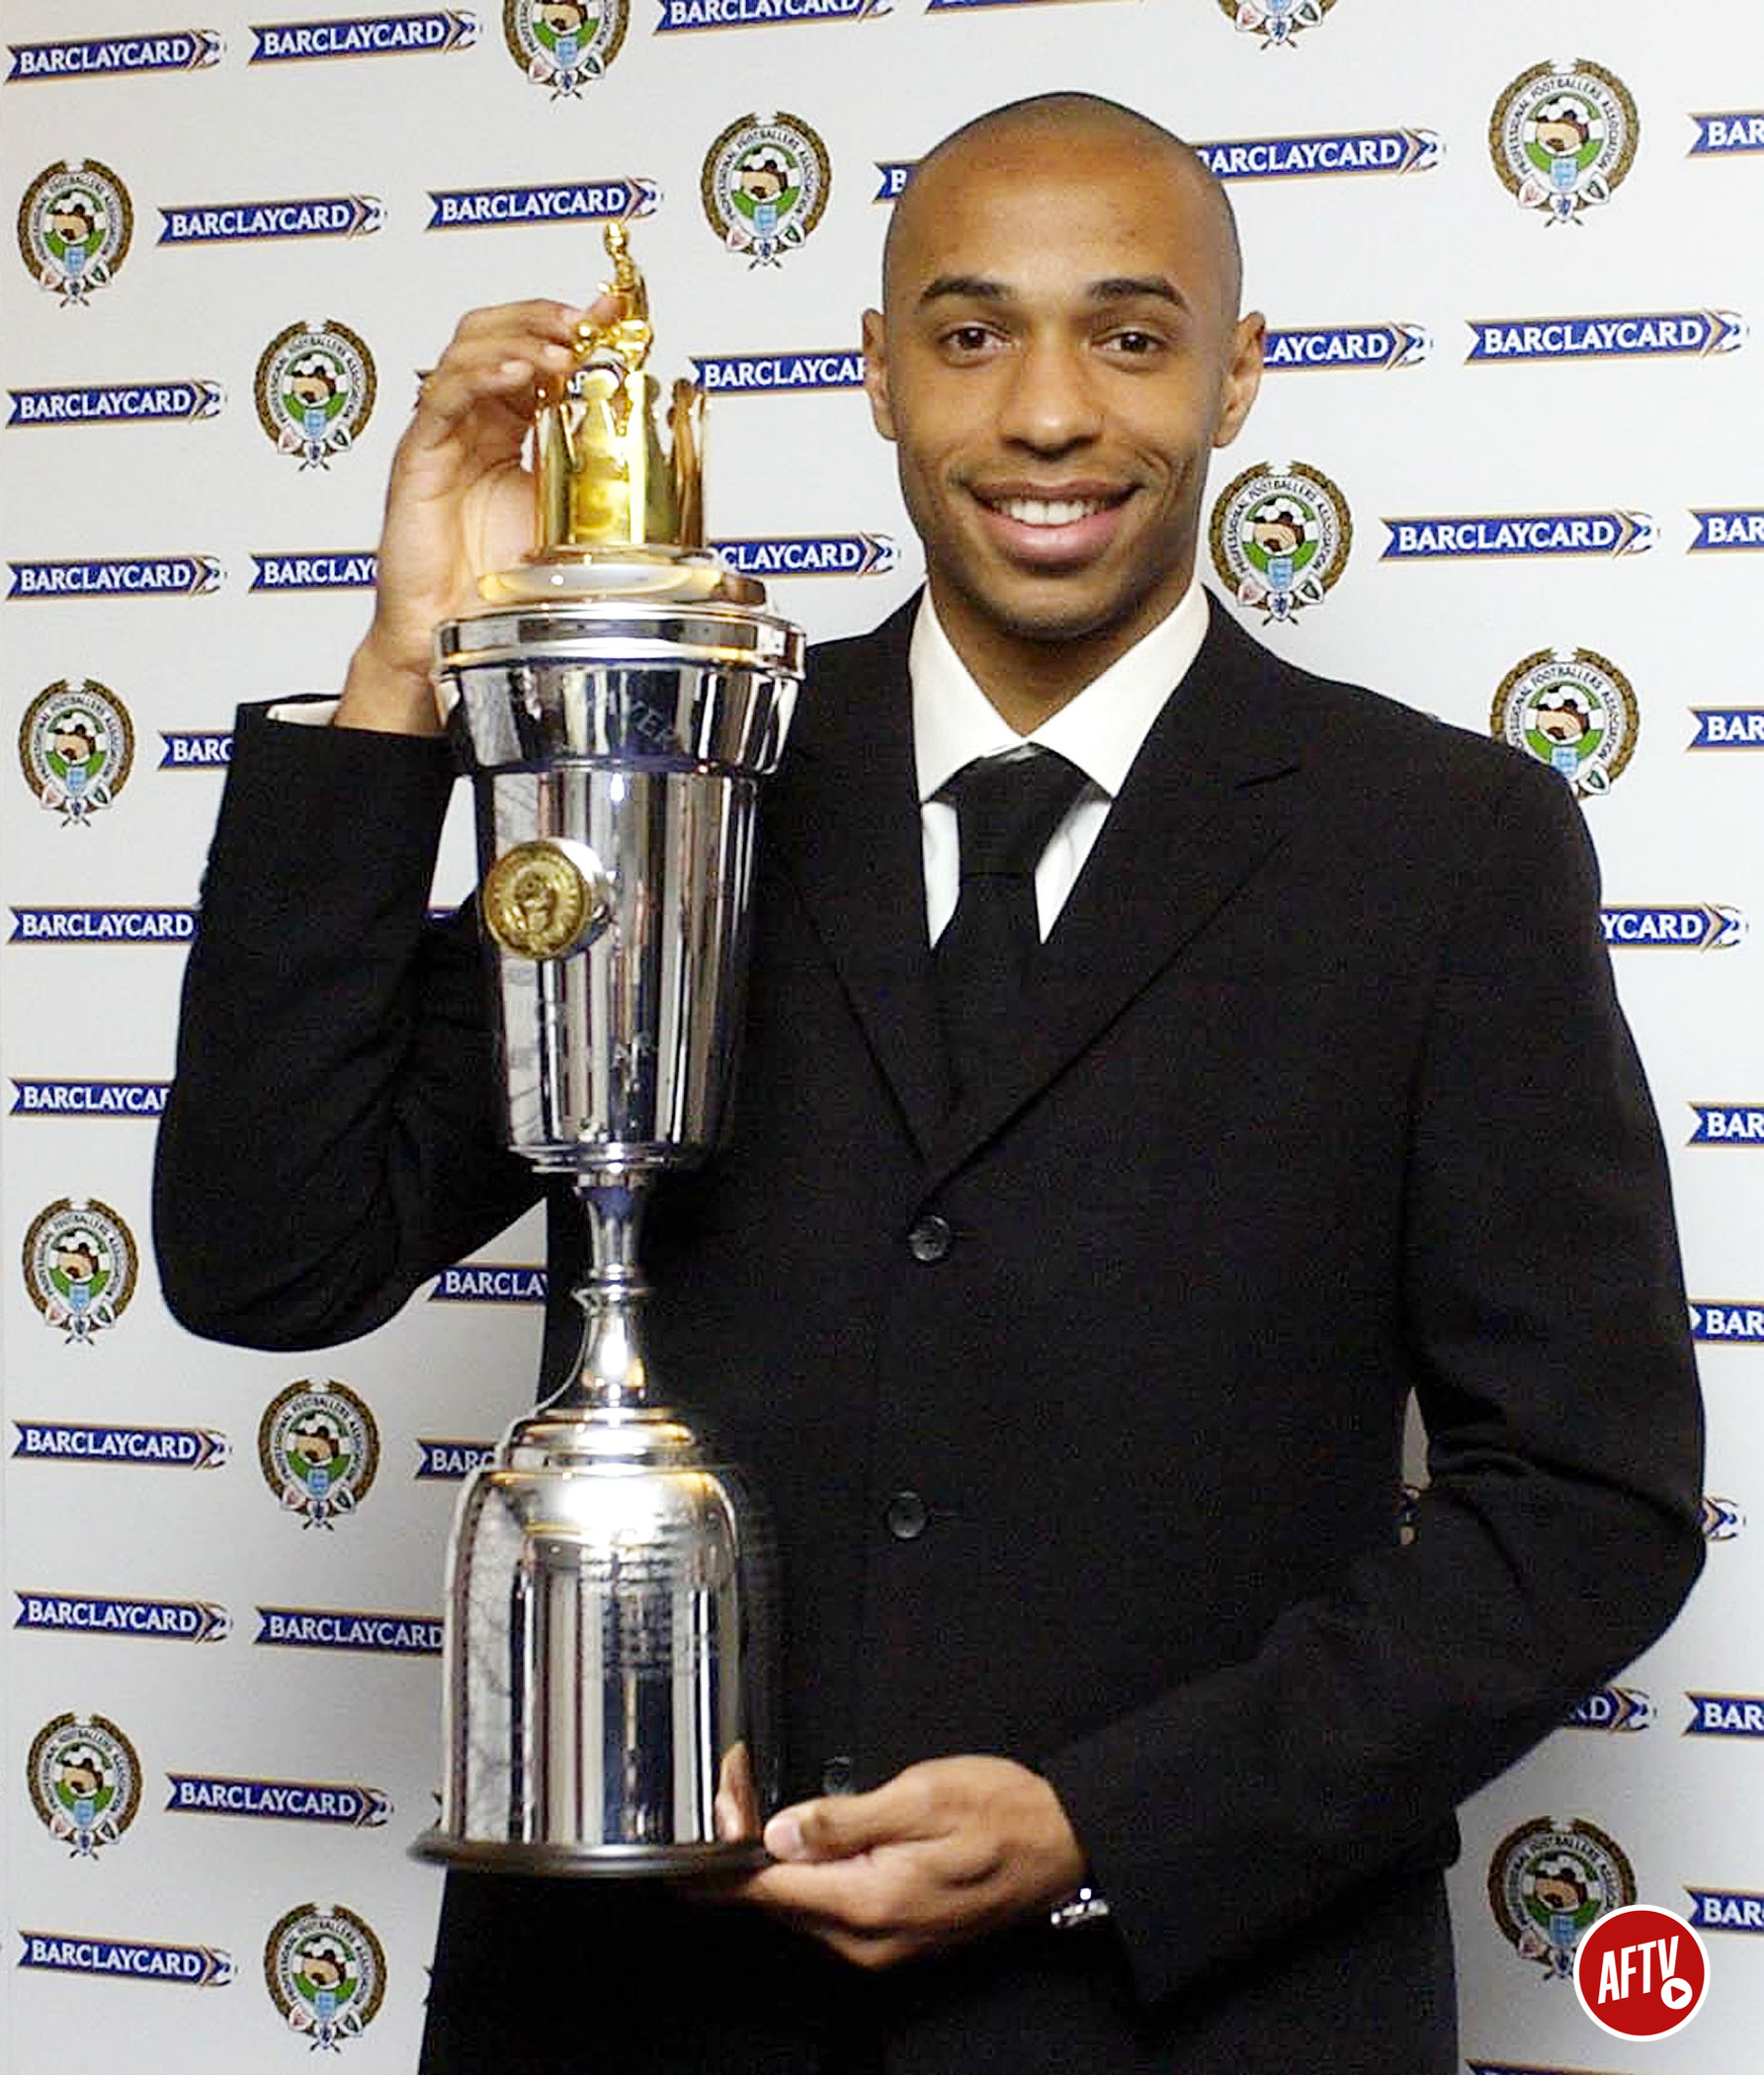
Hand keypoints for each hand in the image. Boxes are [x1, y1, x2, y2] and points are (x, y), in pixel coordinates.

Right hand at [336, 295, 618, 733]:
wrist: (448, 631)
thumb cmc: (495, 581)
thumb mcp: (564, 511)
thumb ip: (589, 464)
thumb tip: (644, 431)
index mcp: (505, 428)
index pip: (532, 348)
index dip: (569, 322)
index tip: (615, 311)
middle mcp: (471, 421)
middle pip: (494, 331)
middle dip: (544, 317)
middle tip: (587, 322)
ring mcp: (441, 434)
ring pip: (467, 349)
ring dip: (519, 337)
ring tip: (561, 348)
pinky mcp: (417, 459)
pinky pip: (444, 399)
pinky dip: (480, 374)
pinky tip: (516, 372)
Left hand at [729, 1755, 1086, 1969]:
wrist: (1062, 1846)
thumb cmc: (1002, 1813)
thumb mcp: (922, 1795)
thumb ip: (845, 1819)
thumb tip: (780, 1833)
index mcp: (869, 1902)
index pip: (767, 1889)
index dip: (726, 1853)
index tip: (703, 1824)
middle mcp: (868, 1940)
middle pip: (776, 1899)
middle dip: (743, 1848)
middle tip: (732, 1788)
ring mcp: (881, 1946)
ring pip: (799, 1906)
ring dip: (772, 1862)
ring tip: (758, 1805)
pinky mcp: (893, 1939)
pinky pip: (828, 1911)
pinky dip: (804, 1876)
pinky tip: (802, 1840)